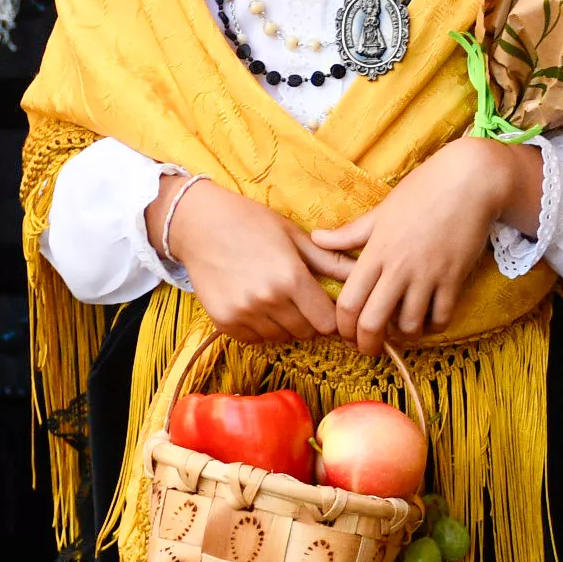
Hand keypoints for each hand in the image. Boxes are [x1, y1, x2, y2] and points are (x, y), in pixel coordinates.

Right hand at [161, 178, 355, 346]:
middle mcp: (268, 300)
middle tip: (300, 297)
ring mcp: (244, 314)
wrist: (198, 224)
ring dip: (285, 324)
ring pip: (281, 337)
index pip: (328, 322)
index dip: (332, 316)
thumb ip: (329, 261)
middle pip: (307, 332)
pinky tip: (255, 302)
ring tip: (276, 296)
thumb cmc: (250, 222)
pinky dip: (260, 327)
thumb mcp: (293, 235)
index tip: (328, 306)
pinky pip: (255, 339)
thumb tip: (364, 272)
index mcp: (291, 278)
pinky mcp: (225, 322)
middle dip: (310, 319)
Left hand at [310, 138, 541, 358]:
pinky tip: (430, 319)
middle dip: (367, 344)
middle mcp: (398, 268)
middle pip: (373, 322)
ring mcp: (427, 275)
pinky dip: (434, 326)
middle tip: (369, 348)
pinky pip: (441, 318)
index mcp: (375, 252)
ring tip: (402, 329)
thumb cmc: (421, 191)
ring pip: (409, 325)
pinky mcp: (454, 279)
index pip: (348, 302)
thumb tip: (317, 238)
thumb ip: (350, 234)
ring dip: (404, 335)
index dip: (343, 327)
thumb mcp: (381, 211)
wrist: (468, 181)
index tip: (346, 334)